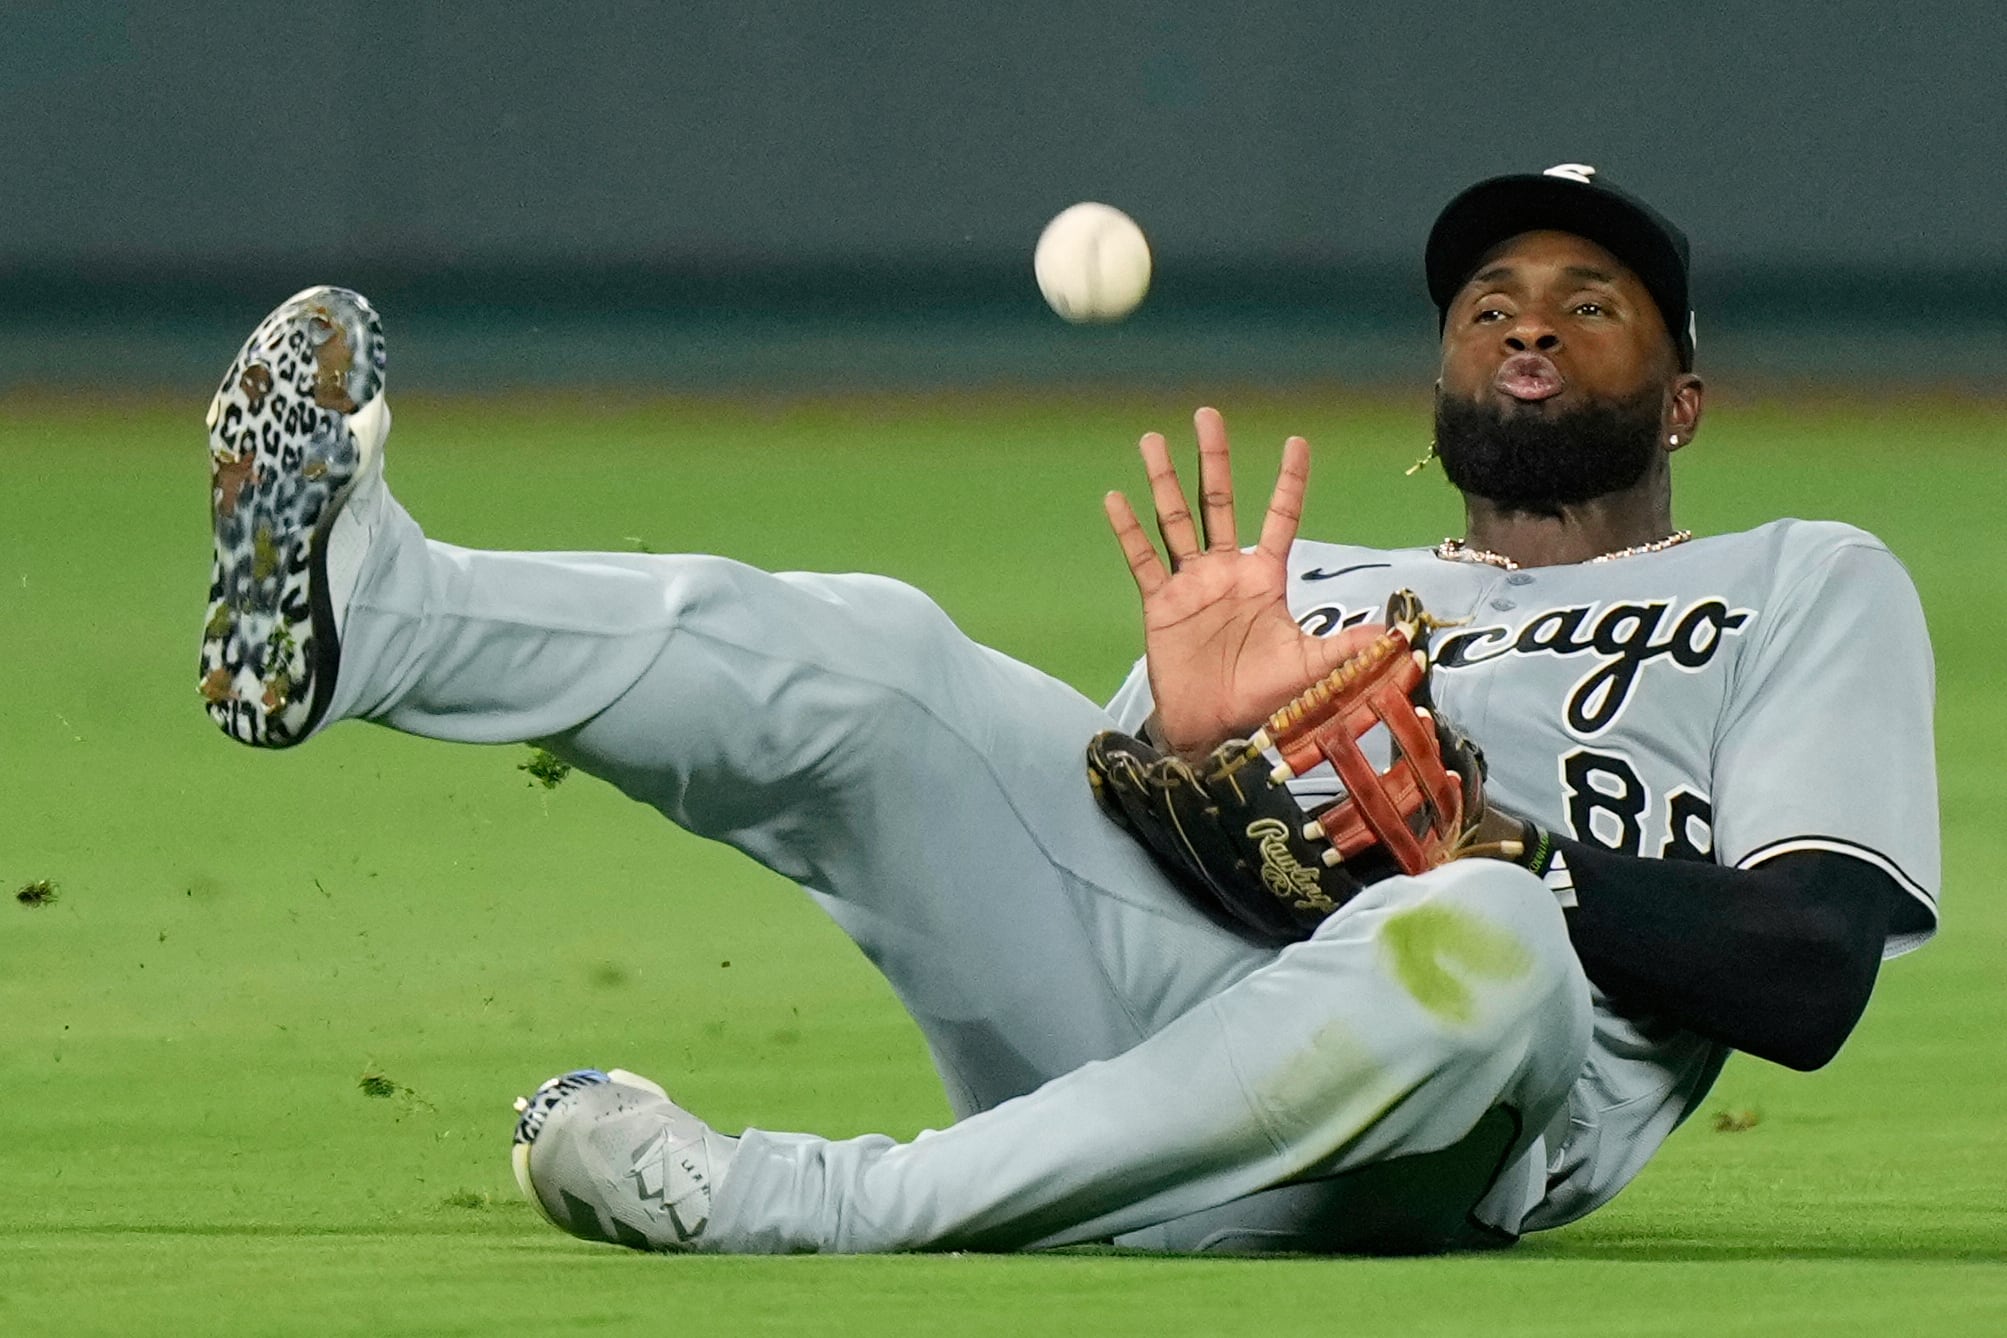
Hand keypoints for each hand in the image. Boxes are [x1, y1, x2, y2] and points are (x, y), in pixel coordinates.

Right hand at [1105, 407, 1377, 757]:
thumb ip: (1347, 647)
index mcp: (1264, 577)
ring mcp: (1191, 583)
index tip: (1297, 442)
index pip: (1280, 518)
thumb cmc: (1264, 697)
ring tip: (1152, 440)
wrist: (1216, 729)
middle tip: (1208, 414)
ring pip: (1175, 520)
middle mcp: (1226, 571)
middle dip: (1214, 459)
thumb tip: (1396, 636)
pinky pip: (1143, 560)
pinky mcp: (1161, 603)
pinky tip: (1115, 499)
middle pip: (1219, 503)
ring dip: (1163, 481)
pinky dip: (1129, 531)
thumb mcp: (1312, 668)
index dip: (1289, 481)